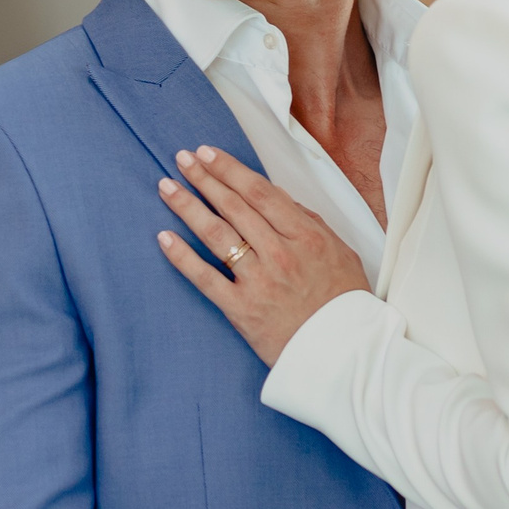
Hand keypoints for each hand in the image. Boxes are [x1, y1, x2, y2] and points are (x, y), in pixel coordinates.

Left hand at [155, 145, 369, 363]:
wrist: (344, 354)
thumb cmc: (344, 302)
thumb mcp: (341, 252)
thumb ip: (309, 222)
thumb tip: (278, 197)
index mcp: (305, 236)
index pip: (259, 192)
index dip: (230, 169)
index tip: (208, 154)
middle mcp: (279, 254)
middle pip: (233, 206)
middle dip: (204, 178)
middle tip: (182, 159)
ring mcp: (258, 281)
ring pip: (216, 234)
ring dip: (188, 207)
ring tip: (166, 188)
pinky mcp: (242, 309)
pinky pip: (206, 278)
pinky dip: (182, 256)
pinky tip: (164, 237)